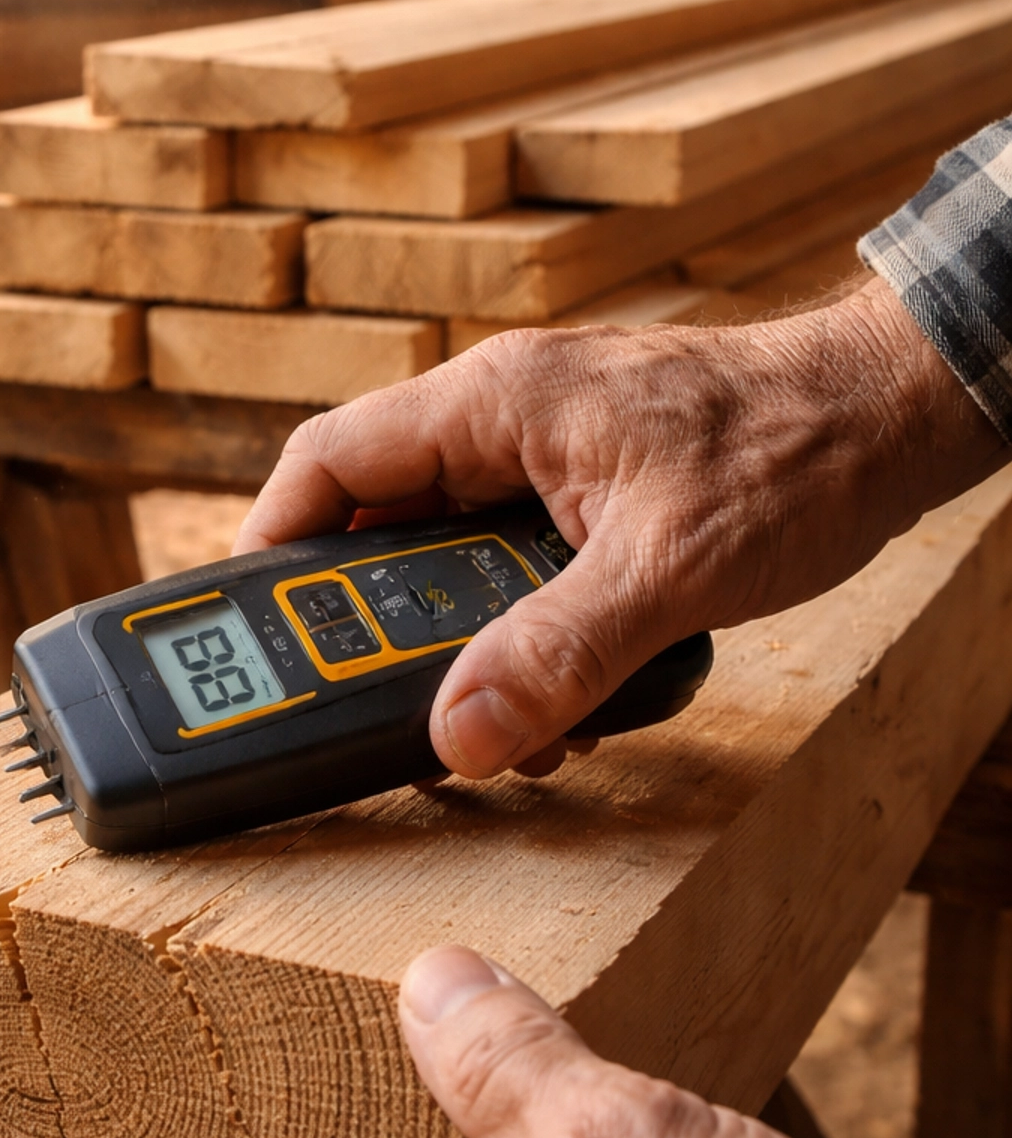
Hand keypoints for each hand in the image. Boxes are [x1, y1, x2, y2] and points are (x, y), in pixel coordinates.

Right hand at [235, 276, 1003, 778]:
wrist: (894, 417)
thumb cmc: (794, 451)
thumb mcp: (670, 568)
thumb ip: (558, 653)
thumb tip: (455, 734)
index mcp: (495, 404)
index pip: (330, 461)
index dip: (270, 544)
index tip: (242, 629)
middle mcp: (505, 420)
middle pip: (380, 524)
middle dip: (379, 627)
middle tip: (384, 711)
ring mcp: (546, 455)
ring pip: (450, 558)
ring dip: (463, 646)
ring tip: (504, 722)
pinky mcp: (586, 493)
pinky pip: (513, 570)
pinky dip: (523, 636)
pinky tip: (564, 697)